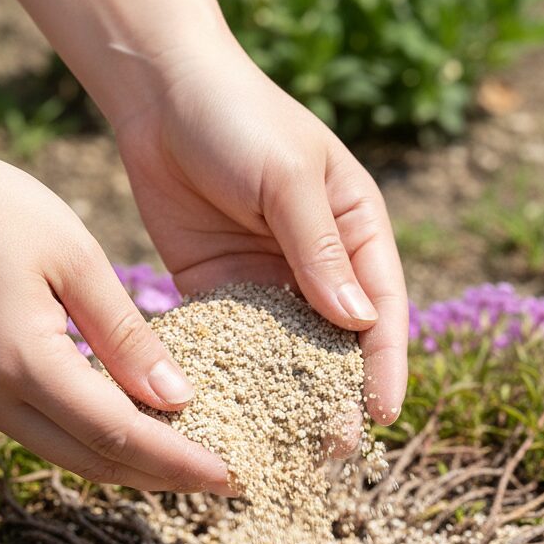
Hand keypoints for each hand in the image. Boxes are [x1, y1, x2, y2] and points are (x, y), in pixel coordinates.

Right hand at [0, 133, 231, 494]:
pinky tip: (142, 432)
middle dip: (165, 477)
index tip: (231, 476)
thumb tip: (179, 399)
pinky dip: (100, 440)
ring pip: (73, 456)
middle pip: (97, 461)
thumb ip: (127, 335)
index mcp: (21, 361)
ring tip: (195, 464)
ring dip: (135, 465)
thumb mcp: (75, 258)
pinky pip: (50, 434)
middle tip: (228, 481)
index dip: (179, 460)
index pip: (118, 433)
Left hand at [113, 47, 408, 424]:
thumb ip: (320, 250)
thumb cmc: (239, 119)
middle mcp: (320, 264)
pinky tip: (232, 413)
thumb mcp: (289, 179)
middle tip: (331, 449)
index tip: (381, 415)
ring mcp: (270, 279)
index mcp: (357, 232)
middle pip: (338, 342)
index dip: (385, 364)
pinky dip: (236, 375)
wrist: (158, 94)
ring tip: (285, 447)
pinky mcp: (222, 288)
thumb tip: (357, 323)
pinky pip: (235, 341)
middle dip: (337, 395)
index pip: (382, 308)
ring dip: (289, 398)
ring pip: (289, 351)